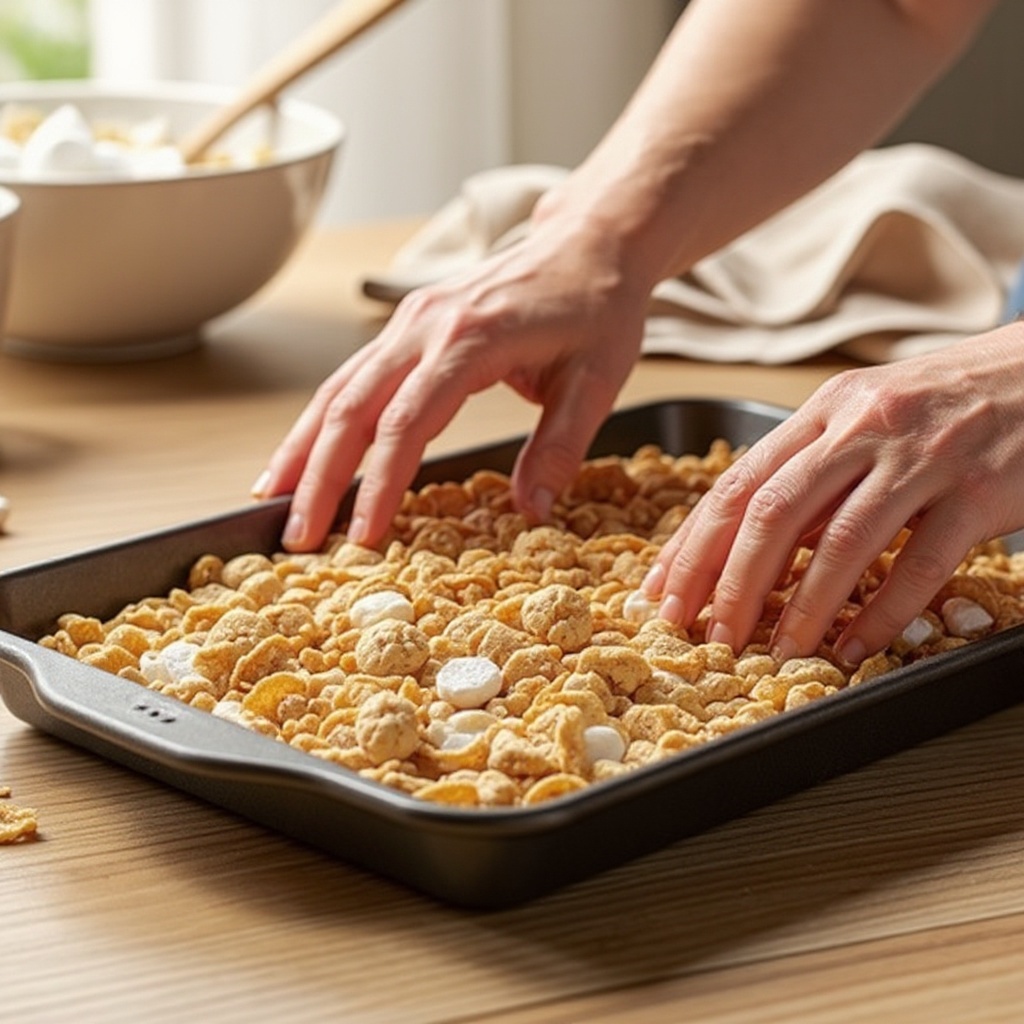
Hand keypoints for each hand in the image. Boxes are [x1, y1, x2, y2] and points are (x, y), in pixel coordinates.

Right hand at [254, 210, 650, 551]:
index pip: (407, 423)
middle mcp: (426, 327)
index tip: (362, 537)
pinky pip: (352, 377)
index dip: (379, 484)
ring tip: (272, 500)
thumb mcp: (597, 380)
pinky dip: (321, 420)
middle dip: (319, 477)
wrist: (589, 243)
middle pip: (352, 408)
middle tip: (296, 536)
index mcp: (471, 340)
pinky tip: (303, 453)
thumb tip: (531, 511)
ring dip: (303, 448)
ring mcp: (411, 322)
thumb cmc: (597, 307)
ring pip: (337, 390)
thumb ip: (561, 446)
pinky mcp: (409, 326)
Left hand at [642, 324, 1023, 663]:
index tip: (665, 590)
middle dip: (730, 581)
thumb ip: (814, 471)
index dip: (694, 543)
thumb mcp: (869, 417)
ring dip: (800, 606)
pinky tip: (853, 645)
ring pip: (840, 541)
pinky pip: (918, 565)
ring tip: (775, 651)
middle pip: (773, 511)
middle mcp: (865, 426)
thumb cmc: (952, 400)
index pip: (739, 482)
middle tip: (709, 634)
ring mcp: (924, 456)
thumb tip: (756, 544)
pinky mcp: (979, 491)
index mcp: (827, 410)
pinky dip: (881, 613)